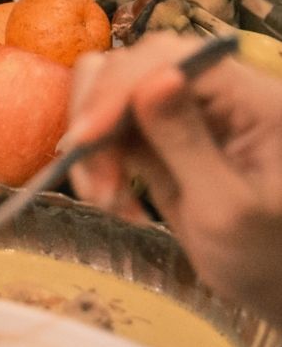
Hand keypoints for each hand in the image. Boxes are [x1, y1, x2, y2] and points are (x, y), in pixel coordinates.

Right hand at [65, 33, 281, 319]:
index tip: (84, 139)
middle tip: (98, 186)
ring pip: (109, 93)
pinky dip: (97, 162)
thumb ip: (189, 141)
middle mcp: (217, 94)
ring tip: (106, 199)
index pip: (174, 60)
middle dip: (100, 121)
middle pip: (133, 66)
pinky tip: (115, 202)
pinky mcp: (157, 134)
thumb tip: (156, 78)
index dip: (121, 88)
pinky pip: (107, 127)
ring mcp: (183, 111)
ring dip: (92, 145)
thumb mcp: (226, 207)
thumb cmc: (265, 255)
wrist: (268, 286)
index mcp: (253, 100)